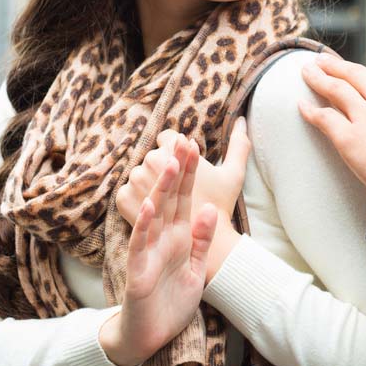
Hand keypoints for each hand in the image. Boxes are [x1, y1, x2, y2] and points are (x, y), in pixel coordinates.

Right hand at [99, 137, 217, 365]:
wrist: (152, 337)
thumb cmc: (172, 302)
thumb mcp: (196, 267)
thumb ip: (202, 239)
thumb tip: (208, 209)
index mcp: (178, 236)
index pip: (185, 197)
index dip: (189, 172)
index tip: (196, 144)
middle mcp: (162, 238)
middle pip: (169, 198)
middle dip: (177, 170)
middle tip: (185, 140)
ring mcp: (148, 251)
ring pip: (153, 214)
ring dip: (161, 189)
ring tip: (170, 163)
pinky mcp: (138, 269)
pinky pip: (140, 243)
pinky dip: (143, 224)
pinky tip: (148, 204)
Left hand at [116, 117, 251, 227]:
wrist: (201, 246)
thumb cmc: (219, 208)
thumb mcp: (233, 175)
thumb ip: (239, 146)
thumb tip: (241, 120)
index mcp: (175, 155)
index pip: (168, 139)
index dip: (177, 148)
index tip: (184, 154)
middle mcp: (151, 164)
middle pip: (154, 156)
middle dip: (166, 163)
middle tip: (176, 168)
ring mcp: (136, 182)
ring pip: (139, 173)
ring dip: (150, 178)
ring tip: (163, 188)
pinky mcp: (125, 201)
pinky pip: (126, 191)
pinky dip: (137, 195)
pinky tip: (151, 202)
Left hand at [299, 54, 365, 193]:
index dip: (363, 72)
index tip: (353, 73)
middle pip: (355, 74)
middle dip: (335, 66)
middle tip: (322, 62)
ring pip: (336, 89)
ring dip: (318, 78)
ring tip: (307, 73)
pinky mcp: (349, 137)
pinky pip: (324, 118)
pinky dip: (310, 111)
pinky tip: (301, 106)